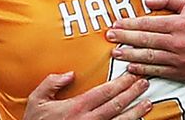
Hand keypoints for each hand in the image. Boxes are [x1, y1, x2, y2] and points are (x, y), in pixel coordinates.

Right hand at [23, 72, 151, 119]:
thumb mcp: (36, 100)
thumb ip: (52, 83)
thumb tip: (69, 74)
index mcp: (76, 108)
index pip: (105, 92)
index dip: (121, 82)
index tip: (131, 74)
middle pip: (117, 105)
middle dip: (133, 92)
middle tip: (144, 83)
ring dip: (136, 112)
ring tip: (148, 103)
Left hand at [105, 0, 184, 80]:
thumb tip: (147, 1)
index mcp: (179, 24)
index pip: (148, 24)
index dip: (130, 24)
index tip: (116, 24)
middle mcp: (178, 42)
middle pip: (146, 40)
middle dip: (125, 38)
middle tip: (109, 36)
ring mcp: (180, 59)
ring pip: (150, 57)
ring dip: (130, 55)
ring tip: (115, 52)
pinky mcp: (182, 72)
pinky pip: (159, 71)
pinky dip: (144, 70)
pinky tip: (132, 67)